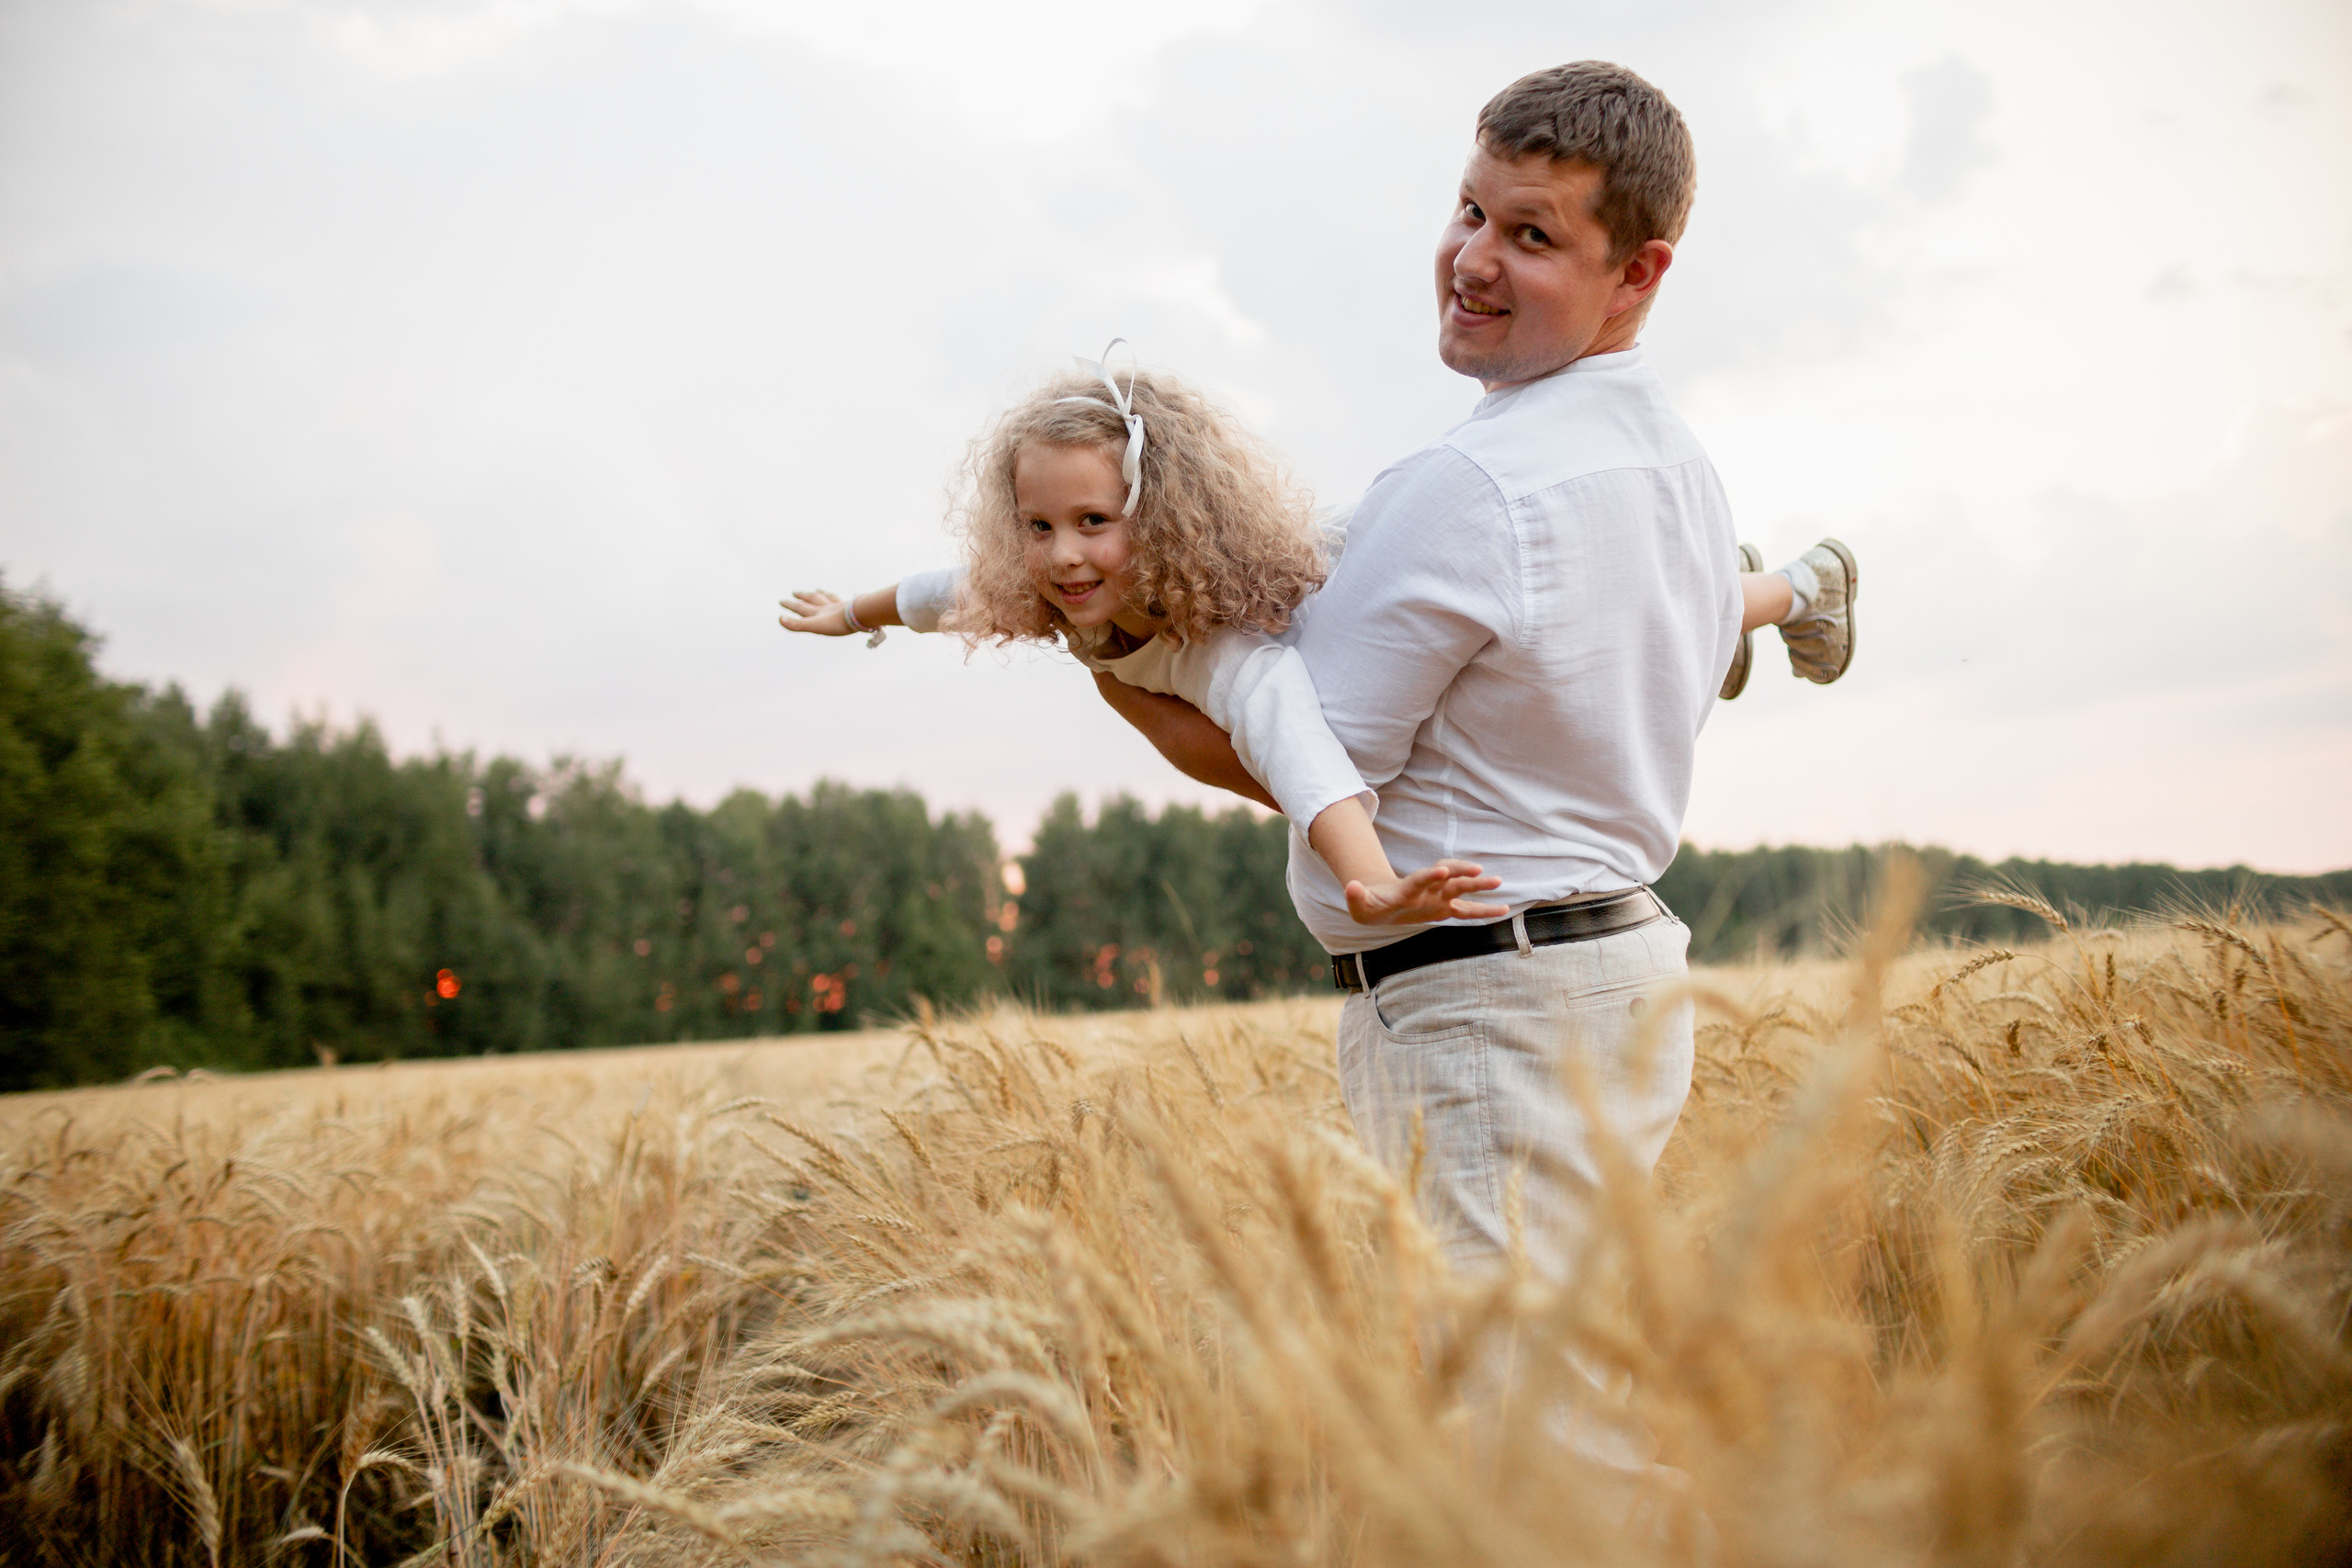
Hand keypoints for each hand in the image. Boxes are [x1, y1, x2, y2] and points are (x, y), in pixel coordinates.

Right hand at [779, 589, 852, 635]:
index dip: (790, 605)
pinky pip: (849, 600)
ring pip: (828, 597)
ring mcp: (840, 606)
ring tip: (818, 590)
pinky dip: (847, 598)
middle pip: (812, 600)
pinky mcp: (852, 607)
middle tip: (795, 592)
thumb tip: (780, 618)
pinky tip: (852, 595)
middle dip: (802, 596)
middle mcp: (827, 607)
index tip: (781, 601)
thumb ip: (797, 625)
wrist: (858, 616)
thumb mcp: (814, 626)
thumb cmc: (837, 623)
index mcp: (818, 613)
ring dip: (821, 594)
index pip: (801, 608)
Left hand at [1344, 859, 1505, 925]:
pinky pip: (1467, 910)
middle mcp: (1425, 890)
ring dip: (1478, 885)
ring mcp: (1436, 897)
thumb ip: (1355, 894)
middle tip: (1481, 871)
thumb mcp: (1358, 902)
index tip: (1441, 870)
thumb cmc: (1368, 903)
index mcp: (1406, 889)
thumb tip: (1349, 886)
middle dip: (1462, 874)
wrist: (1378, 902)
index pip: (1419, 879)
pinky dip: (1484, 910)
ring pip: (1460, 888)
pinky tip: (1504, 909)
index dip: (1429, 875)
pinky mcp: (1444, 908)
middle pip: (1446, 879)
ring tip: (1499, 882)